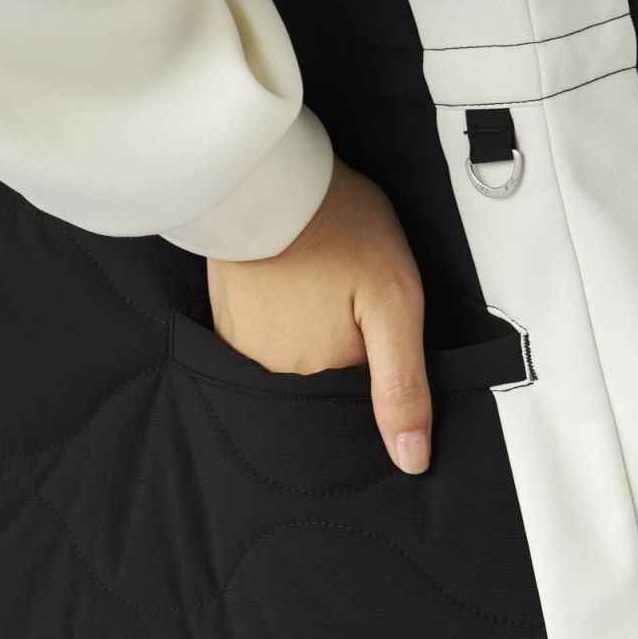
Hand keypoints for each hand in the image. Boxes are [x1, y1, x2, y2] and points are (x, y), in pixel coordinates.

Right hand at [206, 154, 431, 474]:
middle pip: (328, 380)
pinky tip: (291, 288)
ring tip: (318, 284)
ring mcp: (244, 352)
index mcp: (323, 375)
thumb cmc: (339, 228)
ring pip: (299, 362)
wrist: (272, 178)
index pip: (363, 396)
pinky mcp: (226, 327)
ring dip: (313, 332)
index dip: (377, 358)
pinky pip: (267, 343)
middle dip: (346, 345)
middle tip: (345, 291)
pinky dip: (284, 321)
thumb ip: (403, 385)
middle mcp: (277, 376)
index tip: (372, 319)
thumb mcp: (394, 302)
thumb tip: (412, 460)